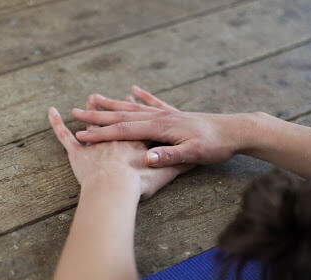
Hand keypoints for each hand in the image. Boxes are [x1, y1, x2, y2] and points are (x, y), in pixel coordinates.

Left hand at [48, 98, 190, 199]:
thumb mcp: (170, 170)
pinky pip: (63, 136)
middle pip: (117, 117)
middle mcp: (118, 135)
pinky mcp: (78, 153)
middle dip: (113, 105)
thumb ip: (174, 160)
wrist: (115, 191)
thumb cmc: (142, 184)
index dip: (136, 109)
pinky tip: (50, 111)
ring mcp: (97, 144)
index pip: (138, 120)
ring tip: (90, 99)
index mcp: (139, 136)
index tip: (132, 95)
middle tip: (111, 94)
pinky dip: (56, 124)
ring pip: (94, 122)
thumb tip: (186, 152)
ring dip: (93, 110)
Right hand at [71, 85, 258, 167]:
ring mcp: (166, 113)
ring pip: (132, 107)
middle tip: (75, 112)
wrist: (235, 130)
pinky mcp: (174, 113)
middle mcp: (159, 117)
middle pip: (122, 116)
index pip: (124, 131)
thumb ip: (169, 157)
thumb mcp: (193, 155)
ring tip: (93, 98)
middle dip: (97, 116)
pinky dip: (141, 96)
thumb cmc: (215, 145)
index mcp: (159, 128)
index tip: (81, 136)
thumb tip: (146, 159)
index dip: (101, 134)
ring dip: (112, 104)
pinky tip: (132, 90)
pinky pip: (153, 102)